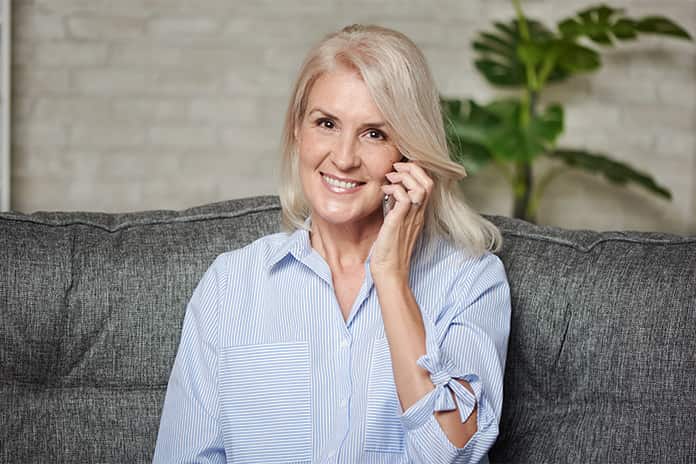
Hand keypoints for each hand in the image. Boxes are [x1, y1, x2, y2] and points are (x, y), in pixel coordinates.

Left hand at [369, 161, 433, 281]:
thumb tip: (388, 192)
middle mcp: (418, 214)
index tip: (400, 169)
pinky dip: (395, 188)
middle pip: (428, 182)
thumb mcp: (394, 223)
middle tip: (396, 167)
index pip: (427, 185)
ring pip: (420, 187)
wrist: (389, 271)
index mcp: (418, 214)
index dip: (416, 171)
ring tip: (390, 178)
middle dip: (413, 168)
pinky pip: (404, 198)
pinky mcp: (399, 222)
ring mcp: (411, 218)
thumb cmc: (388, 250)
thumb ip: (395, 208)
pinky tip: (384, 191)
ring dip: (405, 176)